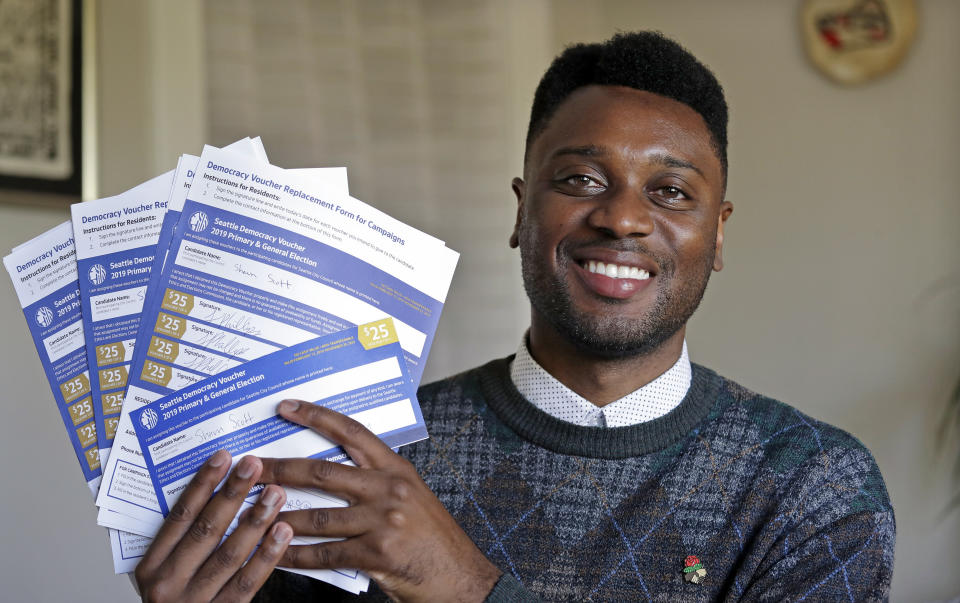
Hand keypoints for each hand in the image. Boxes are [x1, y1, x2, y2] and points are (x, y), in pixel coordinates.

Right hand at [134, 451, 292, 601]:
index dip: (202, 484)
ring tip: (276, 494)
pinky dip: (267, 556)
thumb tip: (214, 491)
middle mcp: (167, 584)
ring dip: (256, 520)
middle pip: (206, 530)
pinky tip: (282, 533)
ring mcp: (194, 602)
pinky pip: (247, 582)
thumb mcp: (164, 572)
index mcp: (151, 566)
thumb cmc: (175, 602)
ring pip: (229, 554)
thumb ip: (182, 540)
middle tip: (254, 465)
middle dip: (233, 494)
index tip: (223, 457)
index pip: (179, 516)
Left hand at [258, 400, 501, 601]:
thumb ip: (377, 482)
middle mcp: (389, 489)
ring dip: (279, 516)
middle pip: (322, 472)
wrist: (460, 578)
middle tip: (250, 466)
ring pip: (318, 516)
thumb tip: (330, 475)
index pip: (351, 432)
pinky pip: (325, 554)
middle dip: (280, 468)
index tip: (286, 408)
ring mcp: (383, 521)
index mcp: (396, 469)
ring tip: (251, 513)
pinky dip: (295, 555)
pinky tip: (276, 554)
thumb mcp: (411, 496)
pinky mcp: (376, 554)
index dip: (316, 416)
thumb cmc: (433, 539)